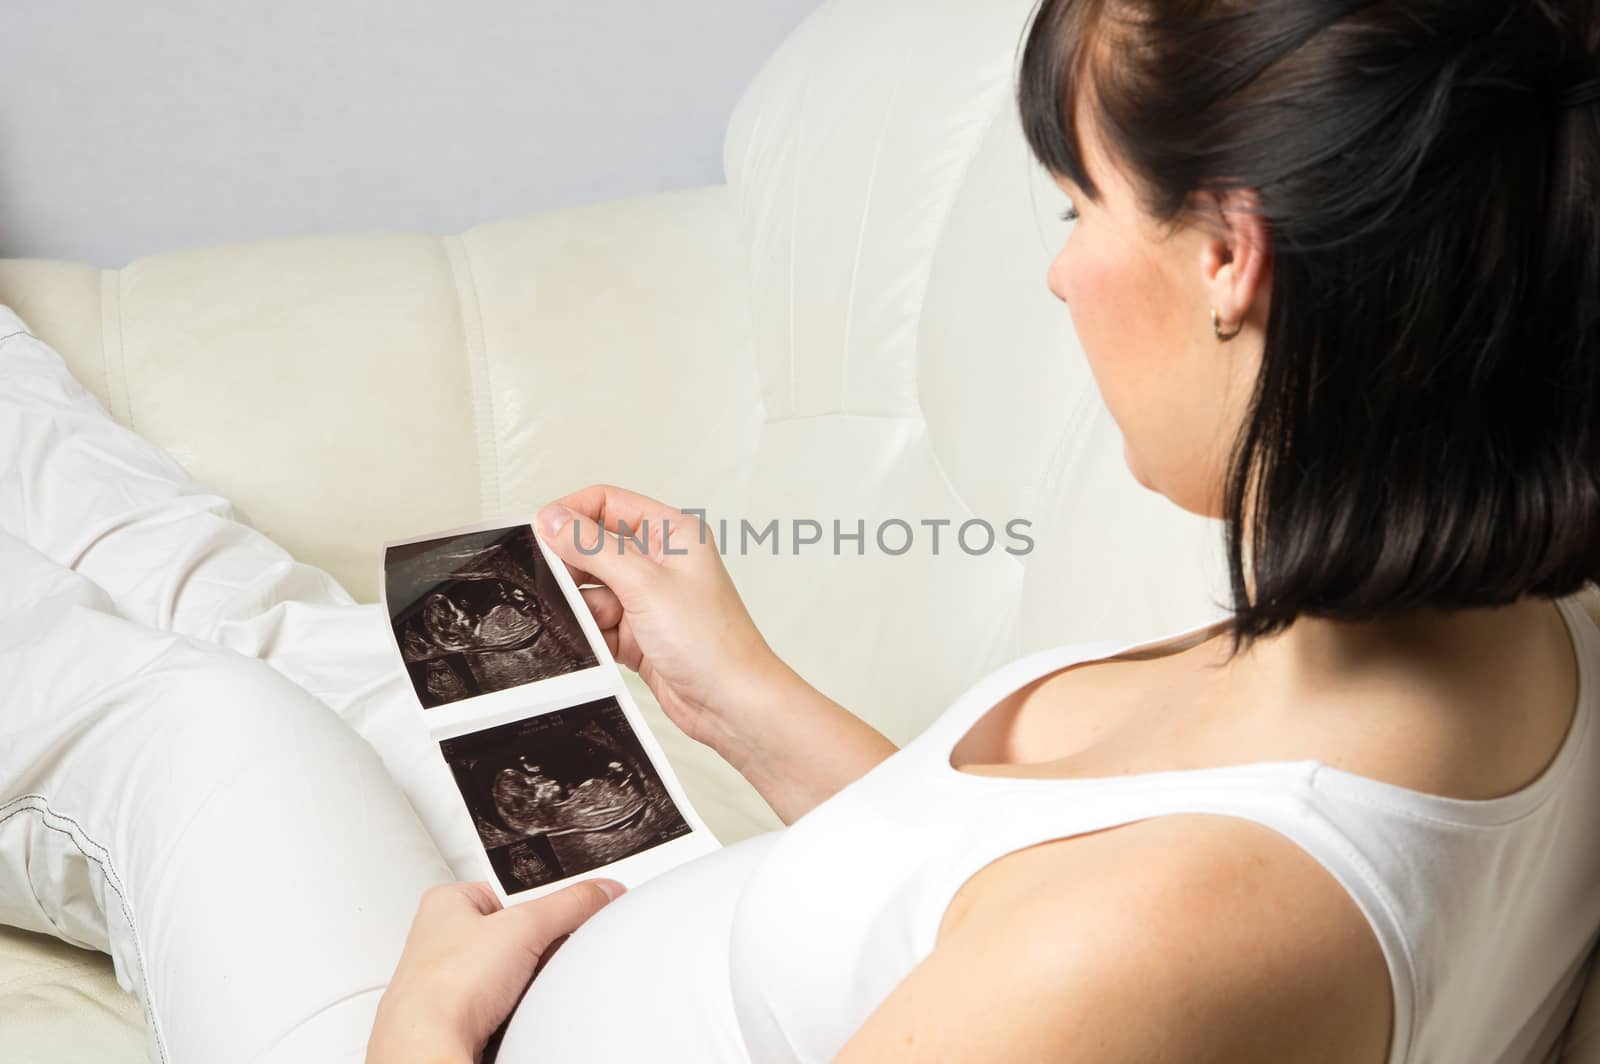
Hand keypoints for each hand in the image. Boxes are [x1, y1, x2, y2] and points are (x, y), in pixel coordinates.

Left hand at [366, 878, 624, 1063]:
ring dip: (525, 979)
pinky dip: (514, 1006)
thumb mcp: (524, 928)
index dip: (542, 905)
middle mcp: (442, 937)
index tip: (566, 915)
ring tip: (520, 988)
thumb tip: (599, 891)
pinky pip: (502, 1001)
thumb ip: (569, 904)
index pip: (512, 891)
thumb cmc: (445, 987)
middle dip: (534, 947)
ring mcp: (449, 978)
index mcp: (447, 902)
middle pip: (514, 931)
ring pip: (510, 970)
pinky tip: (511, 1010)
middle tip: (537, 958)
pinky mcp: (458, 1013)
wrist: (427, 1046)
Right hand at [534, 484, 795, 753]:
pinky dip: (592, 633)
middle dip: (573, 568)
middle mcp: (661, 563)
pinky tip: (598, 643)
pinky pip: (599, 624)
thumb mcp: (645, 584)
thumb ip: (594, 548)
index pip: (609, 503)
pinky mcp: (639, 634)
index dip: (571, 513)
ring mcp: (649, 600)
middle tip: (556, 584)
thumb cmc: (713, 643)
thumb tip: (554, 519)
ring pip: (593, 590)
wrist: (731, 704)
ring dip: (584, 607)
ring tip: (595, 623)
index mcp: (672, 534)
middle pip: (595, 548)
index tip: (541, 532)